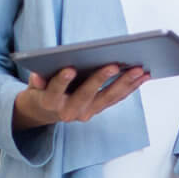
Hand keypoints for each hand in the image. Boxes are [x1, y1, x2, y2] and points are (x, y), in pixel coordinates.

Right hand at [12, 66, 145, 130]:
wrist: (45, 111)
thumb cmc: (41, 89)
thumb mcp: (34, 84)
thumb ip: (36, 80)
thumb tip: (38, 76)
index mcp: (51, 102)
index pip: (55, 91)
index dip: (61, 81)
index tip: (69, 69)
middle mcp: (70, 111)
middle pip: (87, 95)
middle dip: (101, 79)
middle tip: (114, 65)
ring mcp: (87, 112)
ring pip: (108, 97)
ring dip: (125, 83)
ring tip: (139, 69)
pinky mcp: (98, 109)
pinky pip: (117, 98)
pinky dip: (131, 87)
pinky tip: (143, 75)